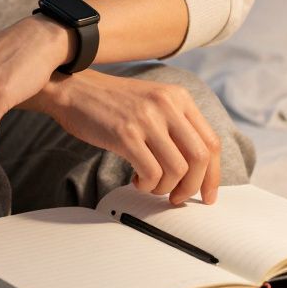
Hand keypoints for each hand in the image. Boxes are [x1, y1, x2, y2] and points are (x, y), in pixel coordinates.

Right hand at [38, 70, 222, 204]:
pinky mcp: (125, 134)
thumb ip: (176, 125)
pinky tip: (136, 180)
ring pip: (177, 169)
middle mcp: (167, 105)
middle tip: (177, 198)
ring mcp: (147, 119)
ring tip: (150, 185)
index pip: (211, 142)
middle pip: (200, 158)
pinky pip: (151, 173)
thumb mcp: (152, 103)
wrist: (73, 89)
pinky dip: (148, 185)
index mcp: (179, 97)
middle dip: (192, 187)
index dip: (213, 175)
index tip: (207, 195)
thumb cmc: (111, 103)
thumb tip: (195, 169)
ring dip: (166, 188)